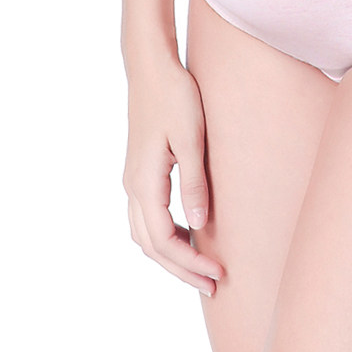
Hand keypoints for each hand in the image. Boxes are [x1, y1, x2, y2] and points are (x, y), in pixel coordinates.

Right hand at [122, 57, 224, 296]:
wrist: (151, 67)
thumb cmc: (175, 96)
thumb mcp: (191, 137)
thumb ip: (194, 182)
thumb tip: (200, 223)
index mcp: (144, 183)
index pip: (164, 240)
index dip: (190, 262)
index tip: (218, 273)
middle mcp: (132, 186)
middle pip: (151, 245)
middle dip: (181, 268)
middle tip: (213, 284)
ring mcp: (133, 179)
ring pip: (145, 234)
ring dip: (171, 255)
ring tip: (201, 267)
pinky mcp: (140, 170)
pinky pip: (146, 217)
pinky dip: (164, 236)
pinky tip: (188, 233)